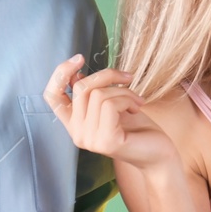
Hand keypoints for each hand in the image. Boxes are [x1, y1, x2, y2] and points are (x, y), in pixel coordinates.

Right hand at [43, 55, 178, 169]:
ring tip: (136, 100)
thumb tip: (75, 74)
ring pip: (98, 94)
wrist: (158, 153)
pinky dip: (128, 99)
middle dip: (108, 76)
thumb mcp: (112, 105)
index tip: (80, 58)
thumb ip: (92, 93)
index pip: (51, 96)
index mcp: (74, 124)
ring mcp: (89, 139)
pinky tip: (137, 108)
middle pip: (81, 88)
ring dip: (123, 91)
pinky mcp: (105, 141)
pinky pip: (110, 105)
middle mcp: (76, 134)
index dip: (60, 73)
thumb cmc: (137, 128)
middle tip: (128, 78)